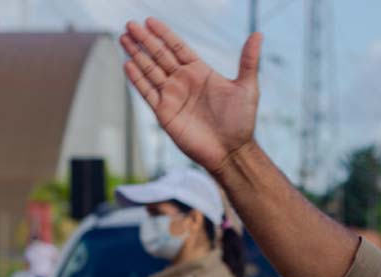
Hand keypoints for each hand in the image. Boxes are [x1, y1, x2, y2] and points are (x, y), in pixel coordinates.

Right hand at [120, 18, 262, 172]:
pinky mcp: (164, 113)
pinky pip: (148, 93)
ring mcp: (172, 97)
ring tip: (123, 38)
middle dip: (144, 40)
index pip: (177, 47)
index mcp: (200, 71)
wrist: (231, 151)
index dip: (163, 34)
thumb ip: (248, 60)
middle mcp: (184, 82)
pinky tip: (127, 65)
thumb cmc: (241, 122)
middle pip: (159, 55)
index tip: (149, 21)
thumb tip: (258, 34)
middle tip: (130, 25)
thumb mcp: (248, 87)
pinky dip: (137, 79)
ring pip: (150, 71)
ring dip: (136, 55)